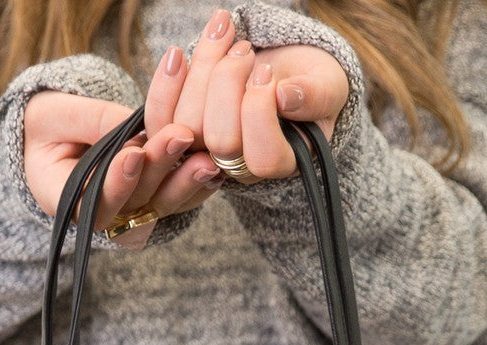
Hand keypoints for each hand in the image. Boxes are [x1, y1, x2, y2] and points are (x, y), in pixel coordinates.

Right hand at [22, 88, 225, 248]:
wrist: (56, 138)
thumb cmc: (48, 126)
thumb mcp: (55, 116)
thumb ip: (92, 122)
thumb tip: (137, 129)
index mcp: (66, 200)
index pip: (95, 202)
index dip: (116, 182)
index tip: (133, 154)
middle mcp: (103, 215)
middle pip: (136, 201)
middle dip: (159, 168)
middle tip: (181, 136)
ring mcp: (132, 212)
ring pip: (162, 203)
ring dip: (187, 181)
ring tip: (208, 158)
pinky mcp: (154, 201)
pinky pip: (178, 198)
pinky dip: (198, 184)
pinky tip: (217, 167)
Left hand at [151, 8, 348, 183]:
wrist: (278, 71)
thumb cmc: (308, 82)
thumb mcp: (326, 85)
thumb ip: (315, 95)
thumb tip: (285, 97)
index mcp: (280, 164)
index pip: (262, 158)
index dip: (260, 113)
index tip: (267, 73)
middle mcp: (239, 168)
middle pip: (220, 141)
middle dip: (229, 82)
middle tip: (246, 50)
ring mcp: (205, 153)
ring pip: (186, 124)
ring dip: (203, 68)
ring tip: (225, 34)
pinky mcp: (179, 131)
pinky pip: (160, 117)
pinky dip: (167, 80)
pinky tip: (178, 54)